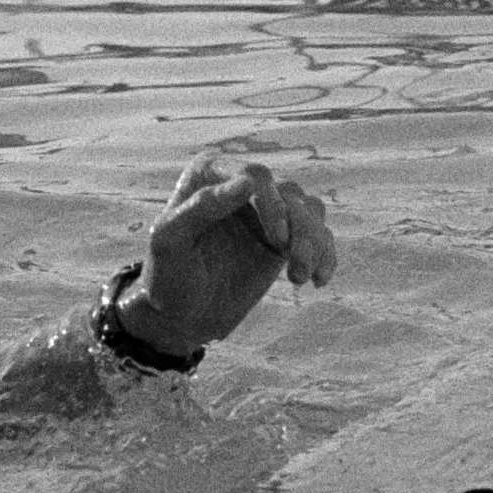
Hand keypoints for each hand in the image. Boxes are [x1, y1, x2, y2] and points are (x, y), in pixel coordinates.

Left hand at [125, 154, 337, 357]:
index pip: (254, 176)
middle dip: (298, 230)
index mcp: (209, 175)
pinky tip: (318, 280)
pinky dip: (325, 255)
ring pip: (308, 210)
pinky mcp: (285, 237)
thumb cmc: (167, 275)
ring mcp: (266, 211)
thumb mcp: (170, 241)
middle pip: (288, 193)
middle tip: (295, 270)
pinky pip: (318, 234)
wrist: (181, 317)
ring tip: (301, 277)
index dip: (272, 204)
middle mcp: (241, 186)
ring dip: (313, 243)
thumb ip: (202, 207)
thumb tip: (248, 181)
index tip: (279, 240)